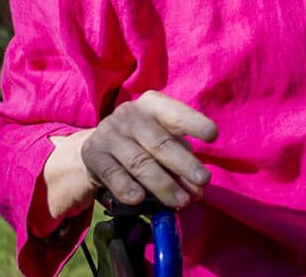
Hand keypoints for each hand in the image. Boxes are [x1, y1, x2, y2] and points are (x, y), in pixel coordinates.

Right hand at [80, 92, 217, 209]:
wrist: (96, 149)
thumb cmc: (141, 144)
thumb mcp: (161, 143)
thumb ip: (180, 161)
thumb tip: (196, 189)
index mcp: (152, 104)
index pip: (175, 113)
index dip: (194, 122)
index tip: (213, 135)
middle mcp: (129, 114)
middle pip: (160, 142)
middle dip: (184, 164)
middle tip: (203, 182)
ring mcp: (109, 133)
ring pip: (139, 162)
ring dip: (162, 184)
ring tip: (181, 201)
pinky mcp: (92, 154)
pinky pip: (112, 173)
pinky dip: (126, 187)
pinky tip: (138, 199)